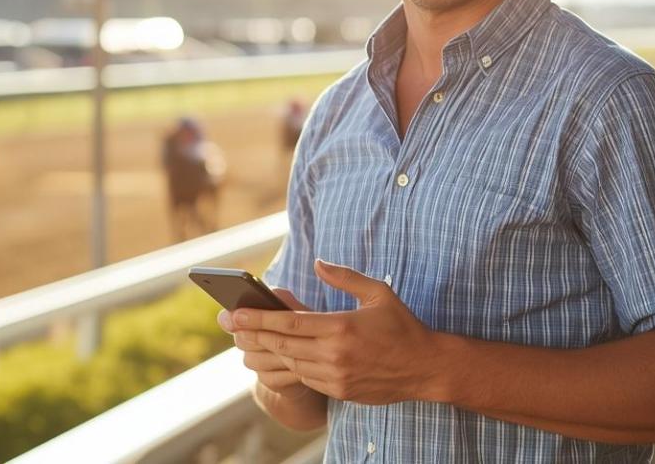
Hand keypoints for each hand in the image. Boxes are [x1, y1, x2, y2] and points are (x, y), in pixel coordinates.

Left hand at [229, 259, 446, 405]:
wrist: (426, 368)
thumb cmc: (403, 326)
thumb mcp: (377, 293)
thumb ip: (344, 277)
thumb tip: (317, 263)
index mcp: (341, 327)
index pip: (289, 323)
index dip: (259, 318)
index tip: (236, 313)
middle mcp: (335, 355)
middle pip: (282, 344)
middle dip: (252, 333)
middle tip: (228, 324)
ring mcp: (336, 377)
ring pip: (290, 363)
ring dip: (269, 349)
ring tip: (248, 337)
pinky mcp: (340, 392)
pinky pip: (306, 378)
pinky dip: (291, 364)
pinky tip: (281, 353)